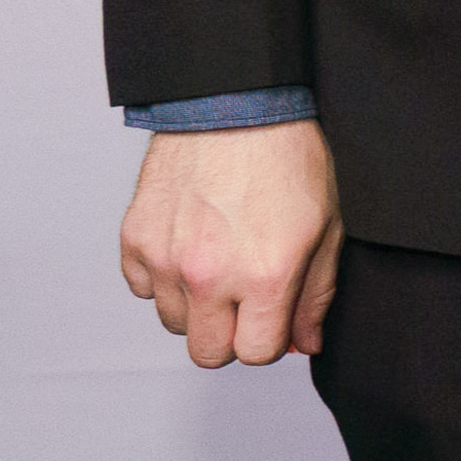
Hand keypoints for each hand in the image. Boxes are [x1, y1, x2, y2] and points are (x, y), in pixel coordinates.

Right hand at [119, 120, 341, 367]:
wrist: (234, 106)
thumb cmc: (288, 160)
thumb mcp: (327, 228)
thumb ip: (315, 295)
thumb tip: (303, 344)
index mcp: (266, 276)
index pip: (257, 353)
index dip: (269, 339)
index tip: (272, 317)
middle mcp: (209, 275)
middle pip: (207, 352)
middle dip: (229, 335)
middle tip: (244, 301)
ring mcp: (166, 258)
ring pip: (173, 321)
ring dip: (196, 305)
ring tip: (219, 260)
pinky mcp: (134, 238)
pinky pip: (142, 288)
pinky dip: (162, 277)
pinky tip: (189, 243)